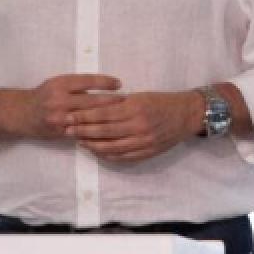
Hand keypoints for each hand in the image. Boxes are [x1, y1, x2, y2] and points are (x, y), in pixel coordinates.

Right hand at [20, 74, 124, 138]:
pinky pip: (81, 131)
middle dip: (111, 100)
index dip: (105, 82)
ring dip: (106, 116)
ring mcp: (59, 117)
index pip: (87, 81)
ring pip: (88, 117)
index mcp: (60, 83)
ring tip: (122, 115)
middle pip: (91, 100)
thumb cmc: (43, 95)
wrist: (21, 114)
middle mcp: (59, 99)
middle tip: (127, 100)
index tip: (119, 84)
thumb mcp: (56, 83)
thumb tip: (102, 85)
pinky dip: (95, 130)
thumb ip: (76, 85)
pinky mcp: (59, 131)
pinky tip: (108, 129)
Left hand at [67, 91, 200, 162]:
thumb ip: (119, 104)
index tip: (69, 117)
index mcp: (134, 108)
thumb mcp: (140, 96)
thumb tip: (94, 108)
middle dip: (83, 132)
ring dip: (93, 146)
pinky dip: (108, 155)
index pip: (103, 114)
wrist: (186, 115)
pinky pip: (123, 157)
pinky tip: (97, 151)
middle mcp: (138, 126)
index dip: (84, 117)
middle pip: (104, 131)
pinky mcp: (147, 152)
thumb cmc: (161, 101)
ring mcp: (143, 142)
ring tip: (80, 142)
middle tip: (67, 131)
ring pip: (111, 147)